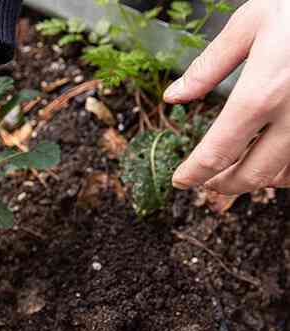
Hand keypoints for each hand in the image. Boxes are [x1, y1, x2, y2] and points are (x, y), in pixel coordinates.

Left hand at [164, 0, 289, 192]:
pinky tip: (271, 160)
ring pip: (283, 176)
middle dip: (222, 185)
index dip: (193, 174)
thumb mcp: (250, 24)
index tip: (181, 180)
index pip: (216, 152)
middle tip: (205, 180)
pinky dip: (285, 171)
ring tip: (234, 171)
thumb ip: (209, 66)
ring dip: (255, 180)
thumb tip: (174, 96)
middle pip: (252, 175)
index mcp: (262, 93)